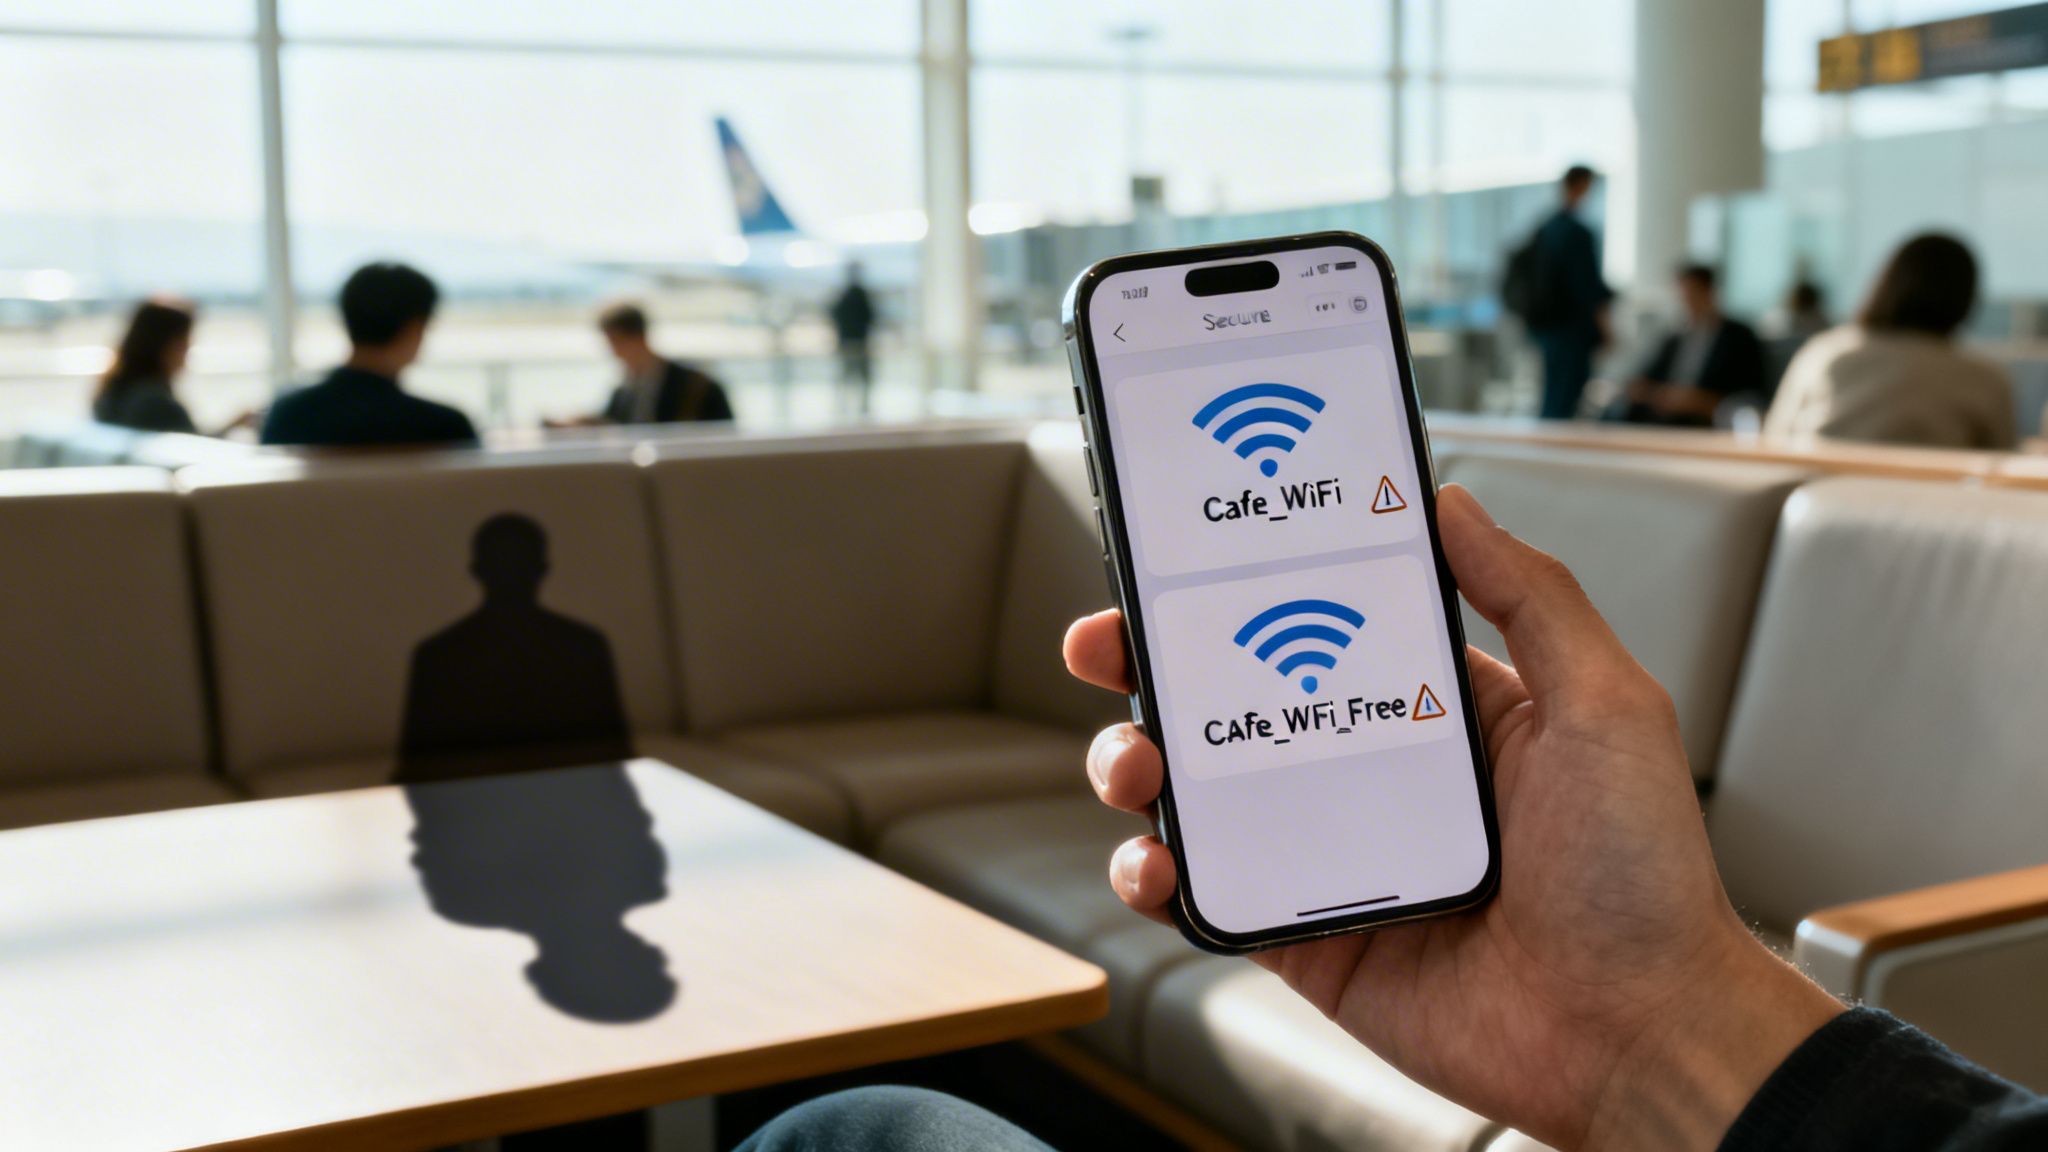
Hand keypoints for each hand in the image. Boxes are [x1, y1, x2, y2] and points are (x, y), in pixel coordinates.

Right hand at [1063, 484, 1841, 1151]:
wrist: (1639, 1034)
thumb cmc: (1641, 876)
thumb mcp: (1605, 705)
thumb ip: (1530, 597)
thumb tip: (1450, 501)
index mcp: (1435, 713)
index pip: (1315, 630)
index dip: (1242, 596)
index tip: (1178, 563)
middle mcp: (1374, 778)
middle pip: (1235, 706)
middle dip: (1156, 670)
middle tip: (1105, 647)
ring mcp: (1333, 861)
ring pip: (1203, 798)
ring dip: (1141, 768)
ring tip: (1130, 765)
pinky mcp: (1309, 942)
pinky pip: (1211, 898)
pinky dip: (1158, 878)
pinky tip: (1152, 863)